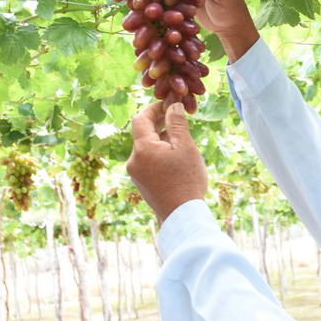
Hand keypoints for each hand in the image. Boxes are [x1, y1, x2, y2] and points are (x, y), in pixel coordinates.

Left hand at [127, 102, 207, 221]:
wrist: (182, 215)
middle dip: (159, 123)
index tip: (168, 105)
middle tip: (177, 118)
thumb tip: (173, 106)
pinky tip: (175, 157)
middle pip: (142, 133)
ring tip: (181, 140)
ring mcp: (136, 173)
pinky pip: (147, 160)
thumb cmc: (186, 180)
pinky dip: (158, 153)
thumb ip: (177, 124)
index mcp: (142, 148)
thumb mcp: (186, 147)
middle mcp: (133, 160)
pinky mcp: (141, 183)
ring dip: (160, 139)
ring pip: (146, 147)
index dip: (154, 109)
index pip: (140, 119)